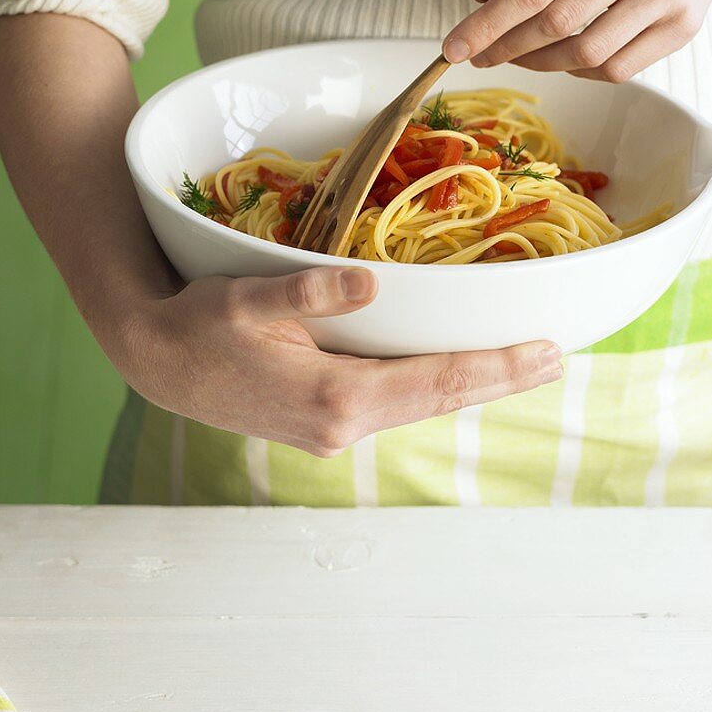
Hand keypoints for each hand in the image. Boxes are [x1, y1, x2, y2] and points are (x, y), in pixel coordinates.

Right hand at [121, 268, 562, 456]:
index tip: (544, 354)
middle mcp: (341, 423)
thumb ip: (308, 293)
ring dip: (471, 385)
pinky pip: (396, 403)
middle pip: (439, 399)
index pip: (434, 380)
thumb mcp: (245, 299)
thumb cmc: (198, 325)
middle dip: (498, 379)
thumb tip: (369, 281)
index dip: (494, 366)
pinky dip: (435, 388)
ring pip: (420, 405)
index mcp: (333, 396)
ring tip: (519, 365)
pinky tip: (453, 374)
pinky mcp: (323, 423)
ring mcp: (332, 429)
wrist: (157, 363)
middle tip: (554, 360)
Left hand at [443, 0, 711, 81]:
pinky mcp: (683, 29)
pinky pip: (615, 71)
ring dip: (540, 63)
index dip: (488, 23)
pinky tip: (566, 57)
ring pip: (584, 55)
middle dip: (506, 47)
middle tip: (480, 55)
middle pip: (555, 24)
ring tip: (520, 54)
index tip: (454, 47)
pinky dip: (578, 72)